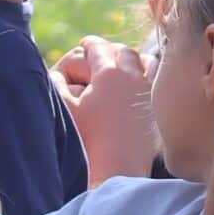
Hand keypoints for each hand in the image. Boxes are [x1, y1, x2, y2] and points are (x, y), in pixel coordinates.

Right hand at [55, 35, 157, 183]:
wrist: (116, 170)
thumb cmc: (86, 140)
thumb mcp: (64, 108)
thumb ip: (56, 82)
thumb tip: (58, 71)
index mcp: (108, 72)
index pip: (97, 47)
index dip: (88, 45)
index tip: (85, 45)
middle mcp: (133, 76)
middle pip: (122, 51)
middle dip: (110, 50)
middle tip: (102, 54)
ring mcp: (149, 91)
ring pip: (145, 61)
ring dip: (132, 59)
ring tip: (124, 65)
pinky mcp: (157, 107)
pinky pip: (157, 81)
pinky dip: (149, 74)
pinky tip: (141, 83)